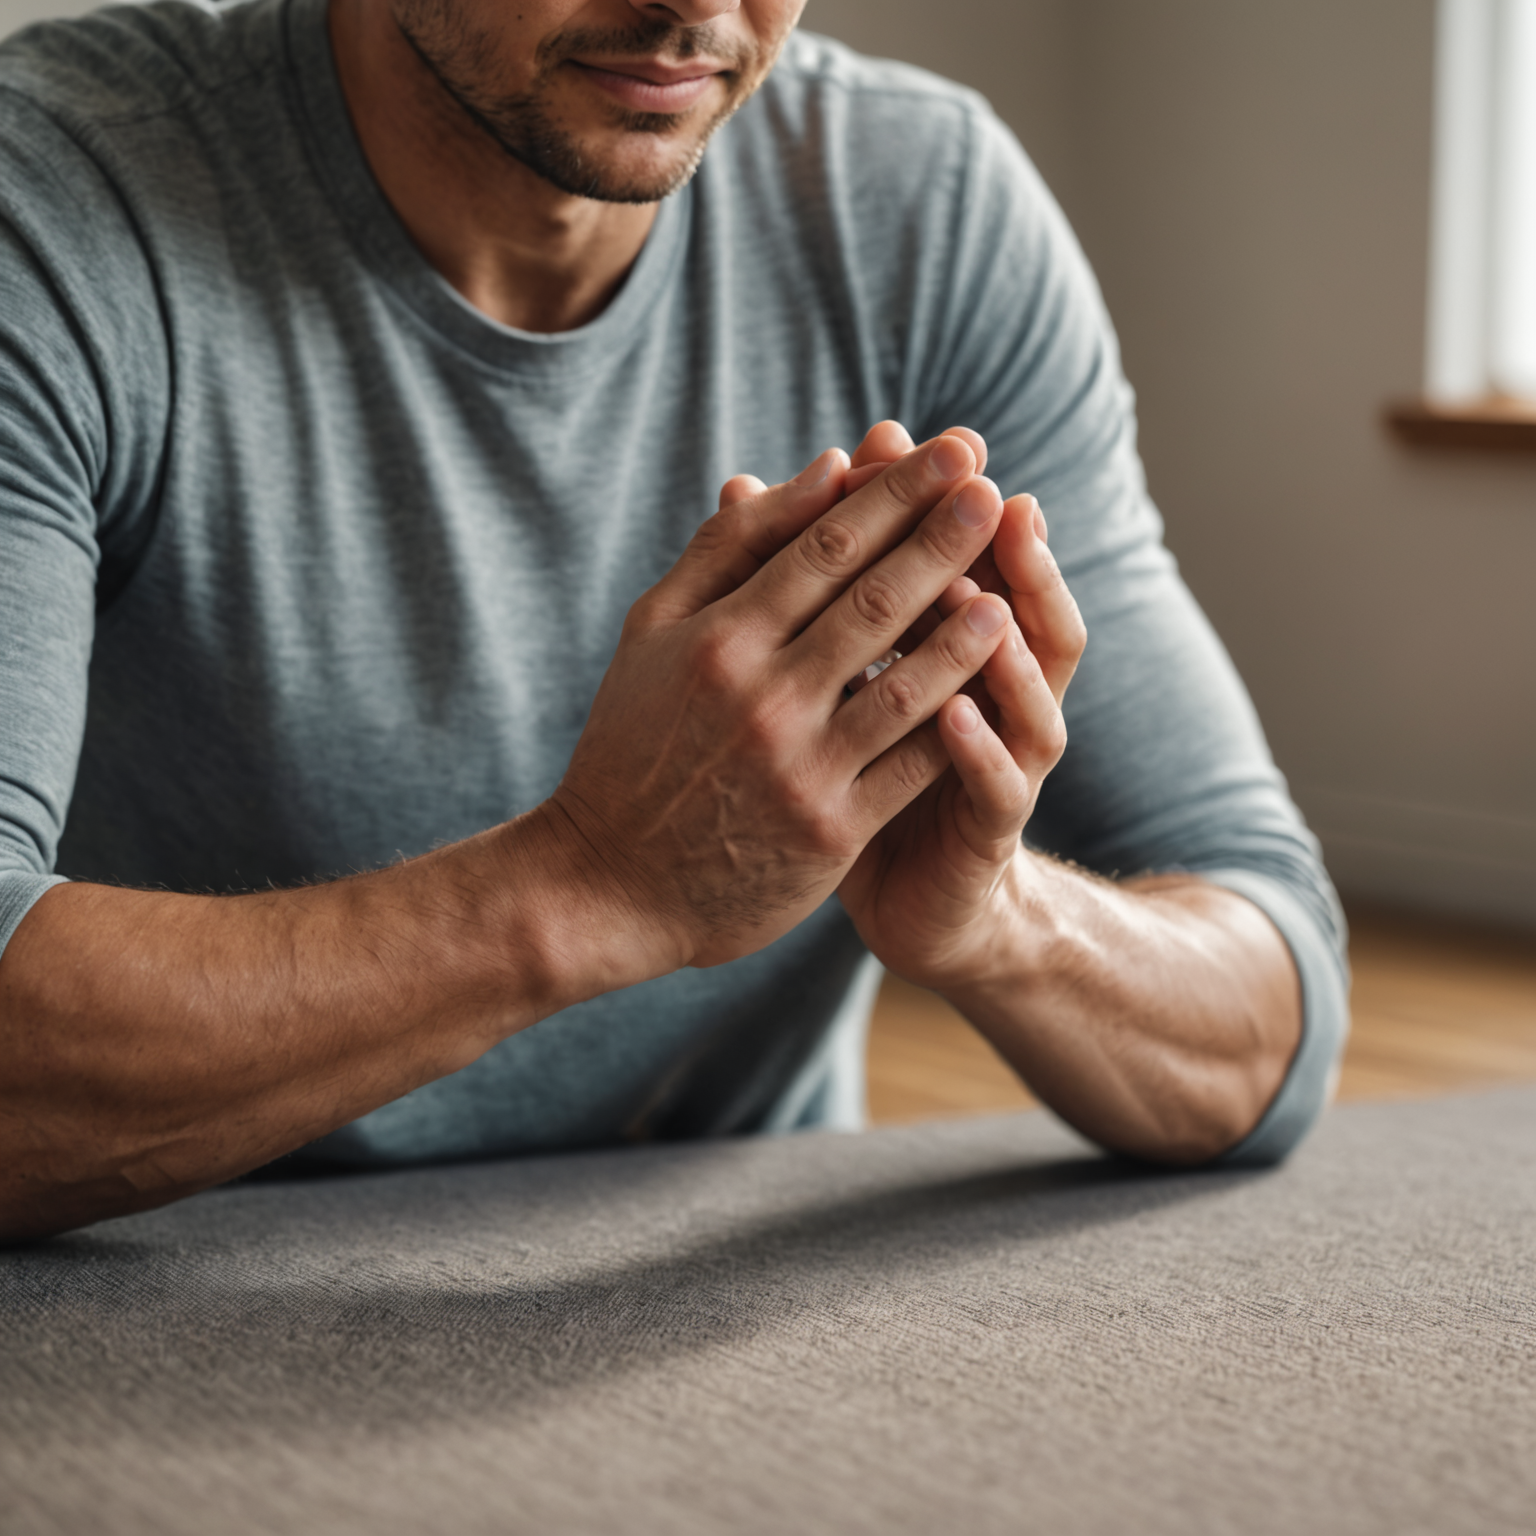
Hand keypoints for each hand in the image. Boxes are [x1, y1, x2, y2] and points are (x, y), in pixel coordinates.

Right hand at [540, 436, 1015, 977]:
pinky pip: (909, 768)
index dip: (896, 494)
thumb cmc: (630, 744)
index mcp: (719, 638)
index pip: (825, 546)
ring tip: (1010, 584)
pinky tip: (995, 687)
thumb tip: (824, 470)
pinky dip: (956, 725)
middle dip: (943, 539)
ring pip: (905, 684)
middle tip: (994, 487)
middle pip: (875, 602)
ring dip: (965, 632)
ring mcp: (800, 767)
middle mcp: (762, 696)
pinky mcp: (830, 831)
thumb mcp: (653, 632)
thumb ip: (732, 546)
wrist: (607, 884)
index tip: (951, 451)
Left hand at [834, 423, 1087, 993]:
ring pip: (1027, 685)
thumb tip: (775, 492)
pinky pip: (999, 784)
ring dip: (1004, 636)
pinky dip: (980, 745)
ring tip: (980, 589)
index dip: (920, 506)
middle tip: (977, 488)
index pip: (953, 558)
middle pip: (1013, 602)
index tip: (889, 445)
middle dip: (994, 547)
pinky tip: (952, 710)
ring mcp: (1004, 758)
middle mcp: (993, 691)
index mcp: (953, 649)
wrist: (911, 896)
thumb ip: (827, 596)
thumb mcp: (844, 684)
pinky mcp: (992, 827)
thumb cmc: (868, 777)